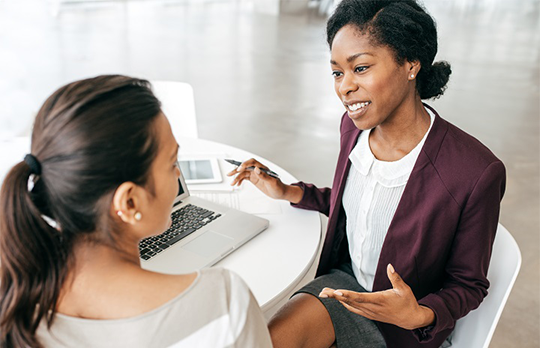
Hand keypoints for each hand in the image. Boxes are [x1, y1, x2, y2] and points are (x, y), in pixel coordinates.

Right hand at [226, 158, 302, 202]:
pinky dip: (240, 180)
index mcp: (263, 168)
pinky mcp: (254, 179)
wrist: (280, 193)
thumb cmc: (279, 187)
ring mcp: (255, 175)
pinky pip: (245, 178)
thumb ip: (264, 175)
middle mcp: (258, 170)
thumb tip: (256, 169)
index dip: (245, 164)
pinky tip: (237, 184)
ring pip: (244, 173)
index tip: (240, 169)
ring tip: (232, 183)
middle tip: (230, 173)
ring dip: (237, 177)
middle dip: (237, 170)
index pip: (252, 162)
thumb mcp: (272, 182)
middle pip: (245, 167)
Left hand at [318, 264, 434, 329]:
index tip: (336, 292)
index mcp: (380, 300)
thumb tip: (389, 266)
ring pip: (350, 305)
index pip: (360, 297)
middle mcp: (372, 308)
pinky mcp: (370, 314)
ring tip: (325, 293)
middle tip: (323, 292)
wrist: (410, 319)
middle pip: (351, 301)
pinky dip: (345, 303)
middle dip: (336, 296)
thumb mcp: (404, 289)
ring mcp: (370, 312)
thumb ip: (395, 277)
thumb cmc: (407, 302)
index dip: (348, 295)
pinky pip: (354, 309)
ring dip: (337, 299)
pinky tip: (338, 299)